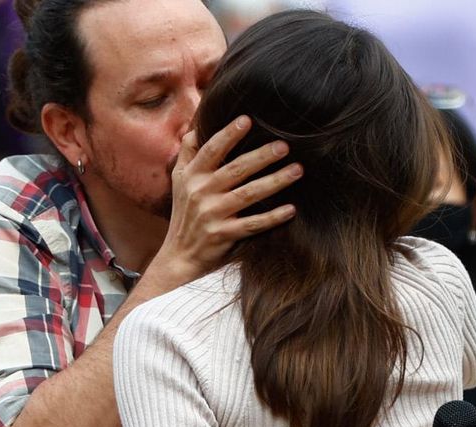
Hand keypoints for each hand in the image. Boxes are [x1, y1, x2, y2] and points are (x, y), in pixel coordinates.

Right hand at [145, 116, 301, 288]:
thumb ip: (188, 154)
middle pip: (235, 170)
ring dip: (275, 181)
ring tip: (297, 170)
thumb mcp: (179, 182)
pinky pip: (253, 224)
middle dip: (261, 156)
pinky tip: (291, 209)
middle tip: (284, 146)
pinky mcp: (223, 235)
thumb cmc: (184, 215)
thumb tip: (195, 126)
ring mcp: (212, 215)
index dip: (228, 135)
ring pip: (248, 194)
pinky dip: (273, 217)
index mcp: (192, 177)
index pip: (210, 150)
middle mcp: (200, 193)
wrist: (178, 256)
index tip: (247, 120)